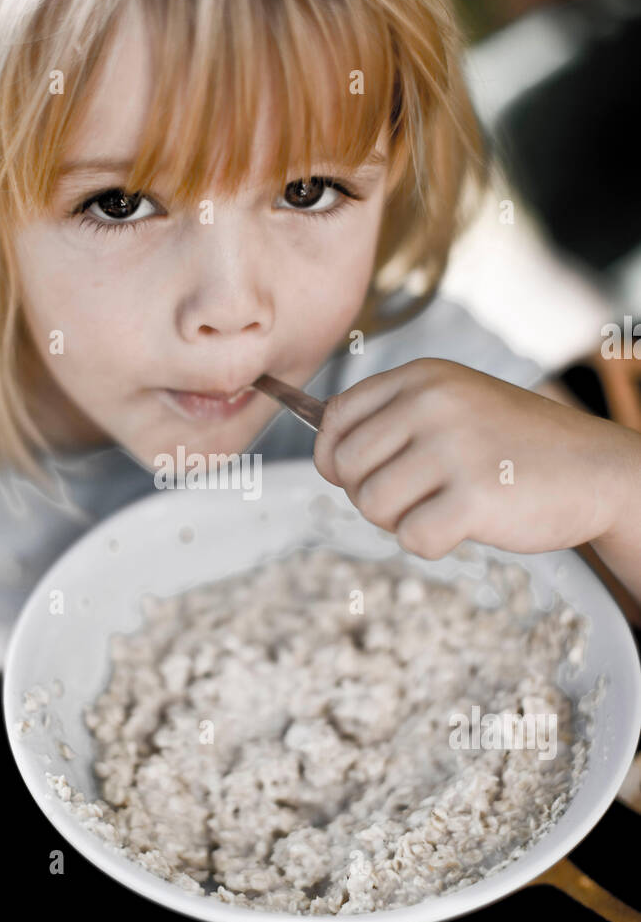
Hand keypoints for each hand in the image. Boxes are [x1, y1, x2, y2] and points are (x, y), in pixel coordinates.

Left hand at [312, 358, 635, 559]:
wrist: (597, 470)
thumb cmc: (514, 446)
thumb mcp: (453, 404)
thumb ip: (391, 419)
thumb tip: (323, 453)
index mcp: (421, 377)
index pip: (333, 419)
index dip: (336, 458)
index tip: (366, 473)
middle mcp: (431, 403)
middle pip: (344, 468)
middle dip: (370, 494)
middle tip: (417, 495)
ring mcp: (452, 448)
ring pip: (371, 505)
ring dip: (401, 521)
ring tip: (444, 505)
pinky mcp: (473, 497)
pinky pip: (411, 539)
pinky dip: (432, 544)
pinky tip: (466, 524)